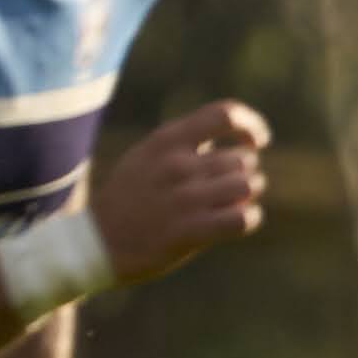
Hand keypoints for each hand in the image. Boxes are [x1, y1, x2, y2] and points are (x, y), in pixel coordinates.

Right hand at [95, 102, 272, 281]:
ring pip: (247, 186)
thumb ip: (187, 141)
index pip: (224, 115)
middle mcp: (176, 165)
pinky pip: (243, 218)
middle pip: (242, 158)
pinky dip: (249, 218)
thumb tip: (238, 132)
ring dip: (249, 193)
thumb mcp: (149, 154)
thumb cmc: (132, 196)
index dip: (250, 125)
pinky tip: (238, 220)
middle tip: (231, 184)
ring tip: (235, 200)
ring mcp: (183, 199)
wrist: (99, 242)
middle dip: (246, 171)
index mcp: (166, 140)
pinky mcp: (190, 232)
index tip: (257, 141)